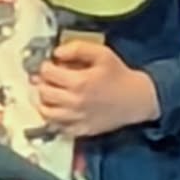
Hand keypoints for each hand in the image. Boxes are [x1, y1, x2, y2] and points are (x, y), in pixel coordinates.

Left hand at [34, 39, 159, 138]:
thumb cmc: (119, 75)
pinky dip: (52, 117)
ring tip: (50, 93)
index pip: (47, 73)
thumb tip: (56, 52)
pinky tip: (59, 108)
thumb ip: (78, 49)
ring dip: (43, 100)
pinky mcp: (79, 130)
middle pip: (43, 92)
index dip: (45, 66)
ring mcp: (76, 119)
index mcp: (79, 82)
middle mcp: (74, 103)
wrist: (136, 100)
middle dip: (42, 82)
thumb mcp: (102, 54)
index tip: (50, 64)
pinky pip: (56, 126)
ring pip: (45, 111)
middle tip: (50, 78)